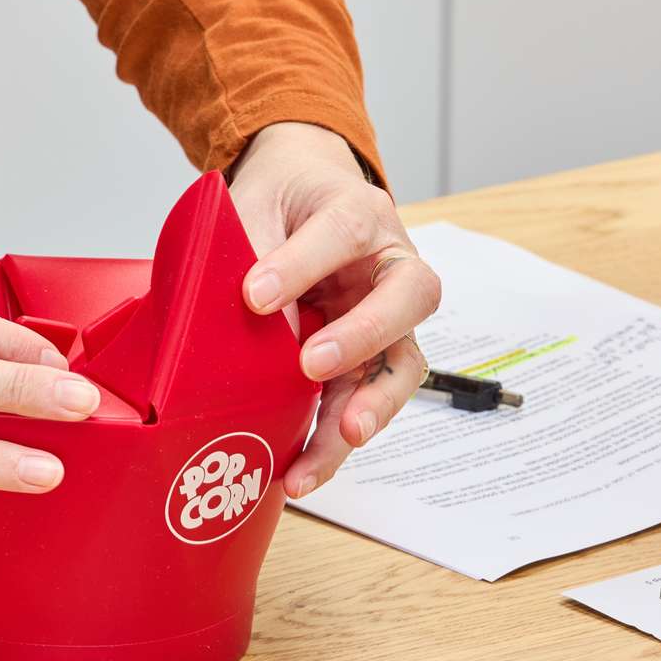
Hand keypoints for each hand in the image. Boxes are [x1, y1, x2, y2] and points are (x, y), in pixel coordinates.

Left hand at [229, 121, 441, 497]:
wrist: (304, 192)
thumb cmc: (283, 198)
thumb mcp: (256, 202)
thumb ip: (253, 250)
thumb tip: (255, 320)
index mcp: (358, 213)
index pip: (341, 233)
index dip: (300, 265)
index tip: (255, 294)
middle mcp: (389, 264)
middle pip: (408, 298)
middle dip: (364, 336)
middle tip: (312, 364)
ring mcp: (387, 315)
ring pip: (400, 364)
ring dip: (370, 406)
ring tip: (338, 439)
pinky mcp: (370, 358)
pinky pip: (365, 400)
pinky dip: (337, 438)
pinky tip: (306, 467)